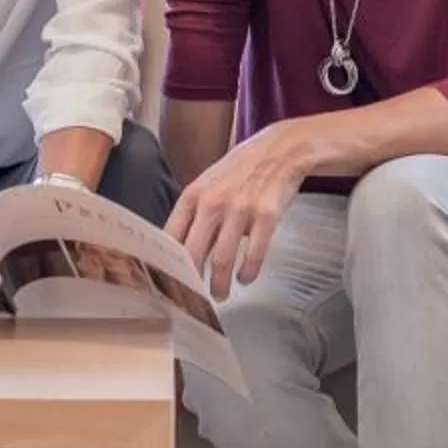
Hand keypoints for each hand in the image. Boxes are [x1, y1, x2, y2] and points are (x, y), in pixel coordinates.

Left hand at [166, 120, 316, 295]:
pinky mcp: (267, 216)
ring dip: (219, 284)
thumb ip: (193, 212)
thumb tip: (178, 249)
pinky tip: (245, 278)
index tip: (167, 282)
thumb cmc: (241, 170)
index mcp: (193, 195)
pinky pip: (253, 254)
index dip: (166, 263)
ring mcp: (240, 209)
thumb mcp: (209, 183)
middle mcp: (213, 203)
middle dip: (191, 282)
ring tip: (220, 294)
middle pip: (192, 253)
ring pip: (221, 259)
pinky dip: (247, 273)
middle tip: (194, 298)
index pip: (171, 237)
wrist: (281, 149)